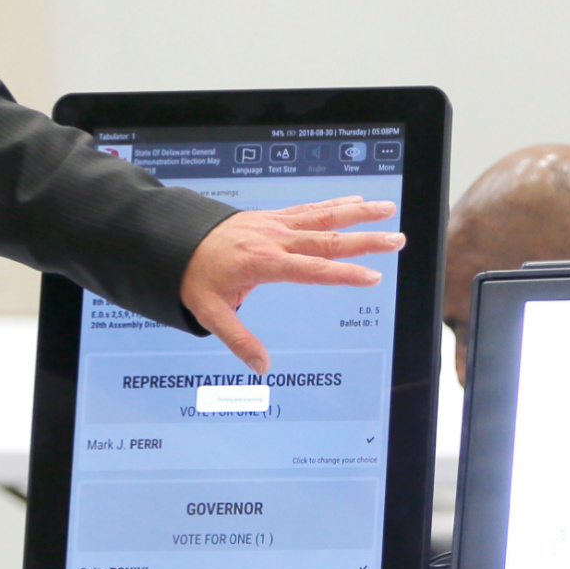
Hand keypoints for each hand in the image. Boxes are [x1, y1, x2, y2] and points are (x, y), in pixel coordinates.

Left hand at [180, 197, 404, 373]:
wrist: (173, 239)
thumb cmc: (193, 276)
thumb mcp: (209, 312)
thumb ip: (238, 339)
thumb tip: (262, 367)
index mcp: (263, 262)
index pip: (311, 270)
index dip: (343, 274)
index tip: (372, 277)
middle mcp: (274, 239)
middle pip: (326, 239)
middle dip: (364, 240)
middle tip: (396, 239)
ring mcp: (274, 225)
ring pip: (323, 217)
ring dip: (357, 213)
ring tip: (387, 209)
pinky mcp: (271, 217)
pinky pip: (309, 209)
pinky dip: (334, 204)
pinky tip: (355, 201)